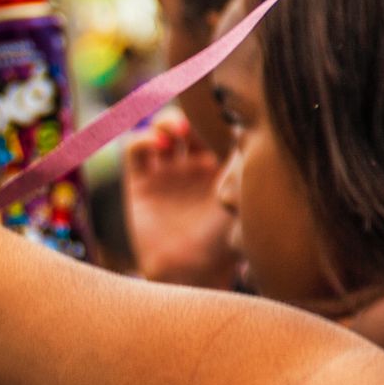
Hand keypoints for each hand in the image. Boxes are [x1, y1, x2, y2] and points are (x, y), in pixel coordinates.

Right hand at [122, 111, 235, 288]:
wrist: (188, 273)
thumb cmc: (223, 244)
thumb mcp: (243, 200)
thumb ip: (244, 165)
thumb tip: (247, 128)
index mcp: (223, 167)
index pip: (220, 126)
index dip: (218, 114)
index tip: (223, 111)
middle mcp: (194, 166)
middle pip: (191, 122)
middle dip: (193, 115)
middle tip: (198, 121)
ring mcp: (167, 173)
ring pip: (164, 130)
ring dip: (167, 122)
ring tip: (176, 131)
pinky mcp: (140, 182)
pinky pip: (136, 150)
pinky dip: (143, 139)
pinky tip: (157, 145)